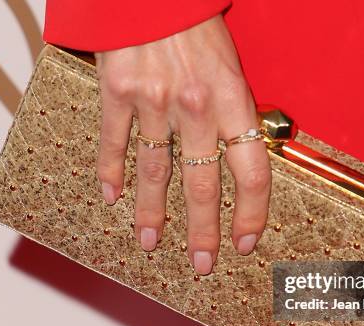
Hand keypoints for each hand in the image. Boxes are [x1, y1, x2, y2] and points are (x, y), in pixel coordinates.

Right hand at [95, 15, 270, 274]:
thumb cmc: (196, 22)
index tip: (246, 241)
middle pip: (202, 185)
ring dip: (151, 214)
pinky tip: (111, 197)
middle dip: (202, 232)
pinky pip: (115, 143)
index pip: (252, 172)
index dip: (251, 213)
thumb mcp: (231, 65)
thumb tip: (240, 156)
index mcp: (232, 100)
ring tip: (149, 243)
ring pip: (155, 173)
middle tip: (202, 264)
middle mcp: (195, 107)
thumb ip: (234, 112)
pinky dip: (112, 173)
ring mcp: (154, 102)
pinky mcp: (118, 93)